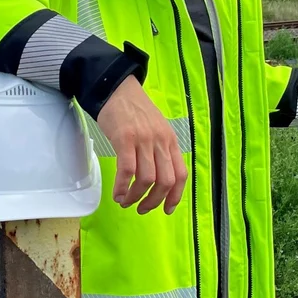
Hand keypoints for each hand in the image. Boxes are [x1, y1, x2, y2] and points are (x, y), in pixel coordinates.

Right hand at [96, 75, 187, 214]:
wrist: (116, 88)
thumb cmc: (134, 111)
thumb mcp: (156, 128)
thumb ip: (160, 149)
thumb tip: (158, 179)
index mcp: (170, 140)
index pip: (181, 174)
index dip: (176, 196)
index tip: (167, 209)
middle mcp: (160, 141)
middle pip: (165, 181)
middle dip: (154, 201)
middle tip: (141, 209)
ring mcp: (144, 140)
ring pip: (146, 179)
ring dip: (135, 197)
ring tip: (125, 201)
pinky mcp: (125, 139)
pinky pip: (127, 170)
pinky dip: (122, 187)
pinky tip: (117, 194)